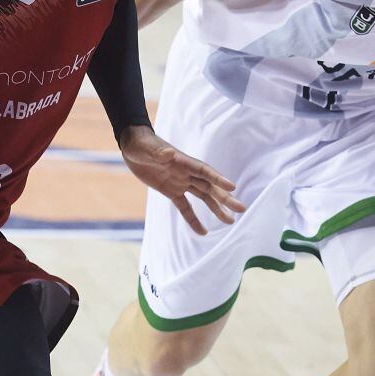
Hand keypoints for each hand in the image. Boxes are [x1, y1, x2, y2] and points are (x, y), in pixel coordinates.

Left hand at [118, 126, 245, 234]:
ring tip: (230, 221)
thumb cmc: (142, 144)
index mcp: (183, 161)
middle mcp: (186, 173)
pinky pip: (185, 207)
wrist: (133, 147)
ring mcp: (180, 182)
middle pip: (210, 187)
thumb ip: (159, 153)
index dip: (218, 178)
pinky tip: (203, 232)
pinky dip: (193, 219)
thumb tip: (169, 154)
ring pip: (203, 197)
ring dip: (216, 208)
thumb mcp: (148, 149)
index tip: (232, 187)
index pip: (204, 171)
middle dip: (225, 198)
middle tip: (241, 209)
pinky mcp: (171, 191)